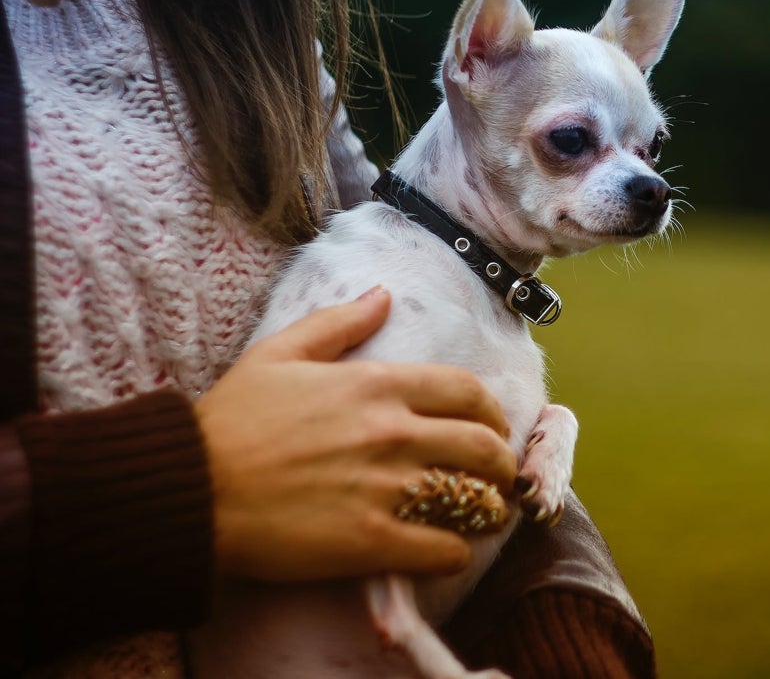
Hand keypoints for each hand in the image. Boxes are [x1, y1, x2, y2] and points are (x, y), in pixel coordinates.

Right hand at [195, 286, 516, 581]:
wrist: (188, 489)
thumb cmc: (231, 420)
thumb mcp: (280, 353)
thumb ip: (339, 323)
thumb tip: (383, 295)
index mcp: (378, 385)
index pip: (468, 392)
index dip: (492, 413)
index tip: (490, 428)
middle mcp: (393, 432)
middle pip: (485, 447)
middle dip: (502, 465)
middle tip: (496, 479)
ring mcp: (386, 488)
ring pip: (475, 499)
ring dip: (489, 511)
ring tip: (482, 518)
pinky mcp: (371, 541)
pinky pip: (443, 550)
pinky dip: (455, 553)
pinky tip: (446, 552)